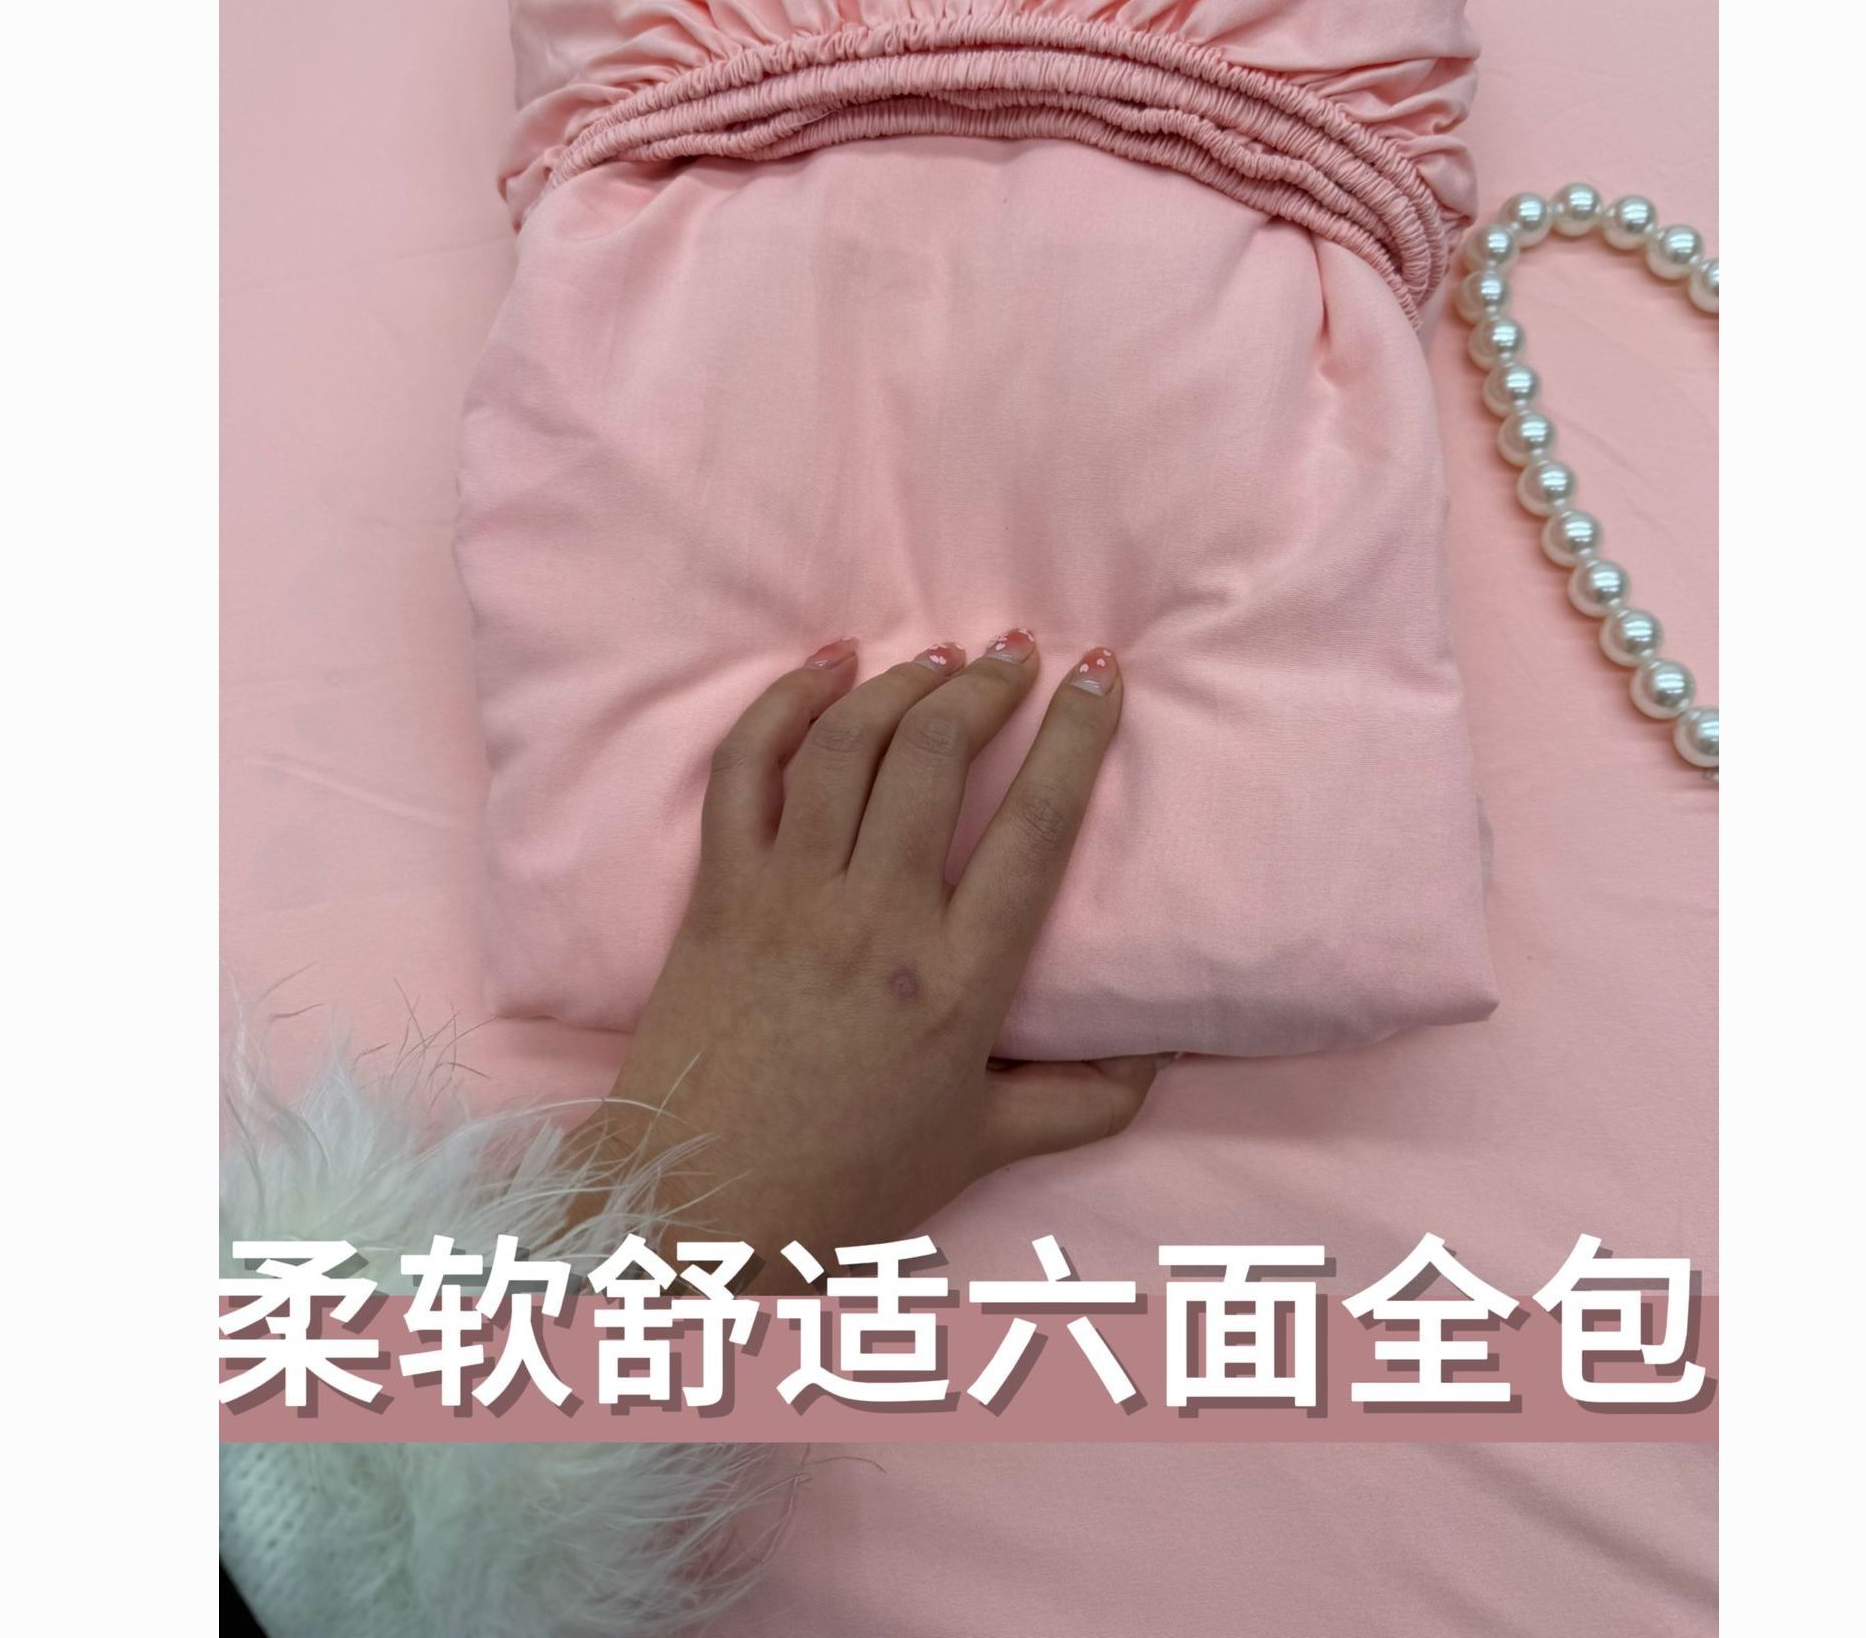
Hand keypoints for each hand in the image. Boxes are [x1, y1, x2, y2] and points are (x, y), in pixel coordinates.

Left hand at [573, 631, 1161, 1280]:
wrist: (696, 1212)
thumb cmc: (845, 1182)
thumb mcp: (983, 1147)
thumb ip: (1084, 1101)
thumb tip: (1168, 1055)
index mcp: (958, 983)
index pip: (1035, 828)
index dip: (1077, 736)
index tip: (1101, 675)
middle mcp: (877, 922)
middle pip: (937, 756)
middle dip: (987, 683)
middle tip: (1016, 651)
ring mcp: (790, 899)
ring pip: (849, 745)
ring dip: (902, 682)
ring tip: (941, 655)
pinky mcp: (719, 893)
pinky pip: (745, 770)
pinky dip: (783, 704)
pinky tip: (826, 666)